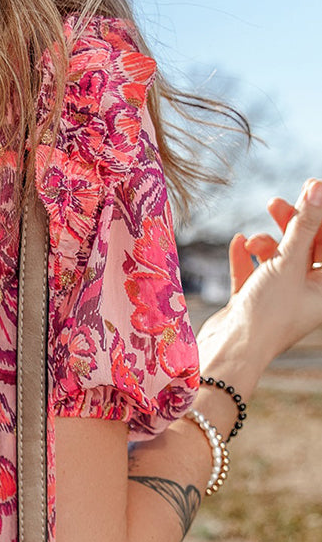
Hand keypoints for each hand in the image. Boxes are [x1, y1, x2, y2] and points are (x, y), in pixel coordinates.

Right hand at [210, 179, 321, 369]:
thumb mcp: (289, 263)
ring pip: (277, 258)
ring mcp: (276, 299)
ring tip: (252, 240)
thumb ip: (303, 224)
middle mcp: (304, 294)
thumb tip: (318, 188)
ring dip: (264, 243)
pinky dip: (245, 258)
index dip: (319, 216)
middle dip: (290, 225)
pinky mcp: (250, 304)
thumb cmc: (267, 314)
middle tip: (274, 203)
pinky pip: (251, 273)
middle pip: (304, 248)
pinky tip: (237, 243)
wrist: (229, 353)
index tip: (308, 188)